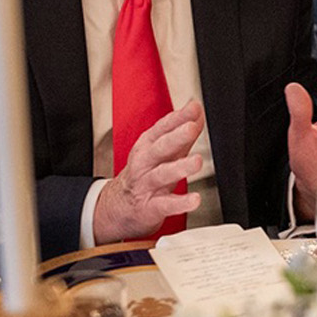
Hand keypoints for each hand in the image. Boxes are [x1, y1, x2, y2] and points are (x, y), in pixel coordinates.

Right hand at [93, 100, 204, 240]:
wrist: (119, 207)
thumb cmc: (145, 174)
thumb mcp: (162, 152)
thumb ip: (182, 134)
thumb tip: (197, 113)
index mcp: (147, 146)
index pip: (162, 128)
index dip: (177, 118)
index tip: (193, 109)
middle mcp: (144, 163)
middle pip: (159, 148)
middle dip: (175, 137)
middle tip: (191, 128)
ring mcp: (146, 185)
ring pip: (162, 174)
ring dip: (180, 167)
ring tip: (197, 161)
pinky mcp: (150, 207)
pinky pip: (165, 205)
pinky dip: (180, 203)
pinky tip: (194, 200)